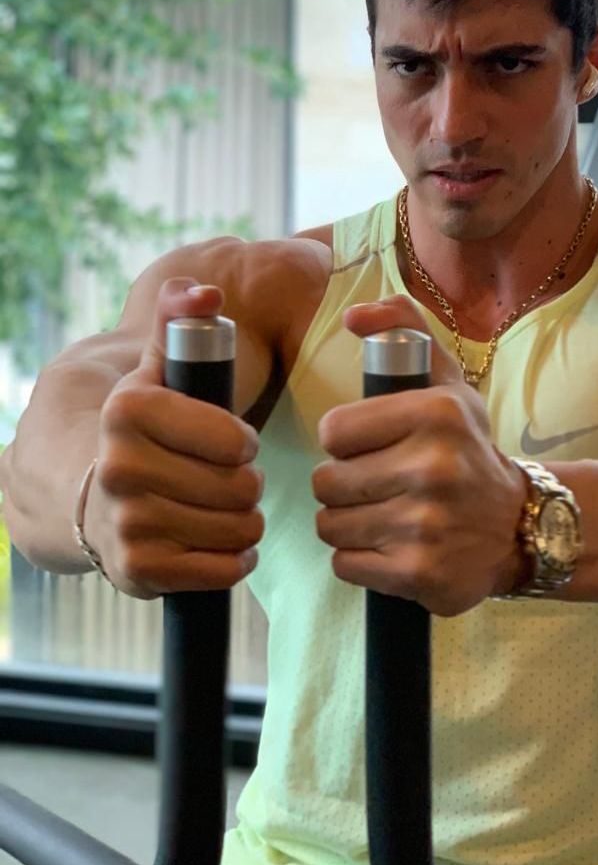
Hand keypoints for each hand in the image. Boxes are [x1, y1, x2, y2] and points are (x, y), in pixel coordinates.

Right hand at [84, 278, 263, 597]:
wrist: (82, 493)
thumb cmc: (145, 427)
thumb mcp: (157, 367)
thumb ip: (181, 321)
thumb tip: (206, 293)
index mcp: (128, 412)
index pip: (235, 440)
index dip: (244, 442)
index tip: (234, 441)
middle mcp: (118, 469)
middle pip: (241, 487)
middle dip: (247, 483)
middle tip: (230, 478)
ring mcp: (126, 524)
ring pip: (239, 529)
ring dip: (245, 520)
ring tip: (225, 508)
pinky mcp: (138, 572)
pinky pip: (223, 571)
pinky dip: (234, 560)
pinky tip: (219, 542)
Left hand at [312, 295, 527, 615]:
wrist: (519, 528)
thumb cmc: (467, 450)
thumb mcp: (446, 381)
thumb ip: (403, 328)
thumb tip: (352, 315)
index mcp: (438, 414)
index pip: (333, 431)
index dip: (345, 441)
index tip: (372, 446)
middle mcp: (435, 468)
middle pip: (326, 482)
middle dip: (343, 485)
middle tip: (377, 485)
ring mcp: (427, 525)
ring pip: (330, 525)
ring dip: (349, 523)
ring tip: (384, 514)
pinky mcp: (419, 573)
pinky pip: (345, 564)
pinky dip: (360, 560)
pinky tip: (391, 546)